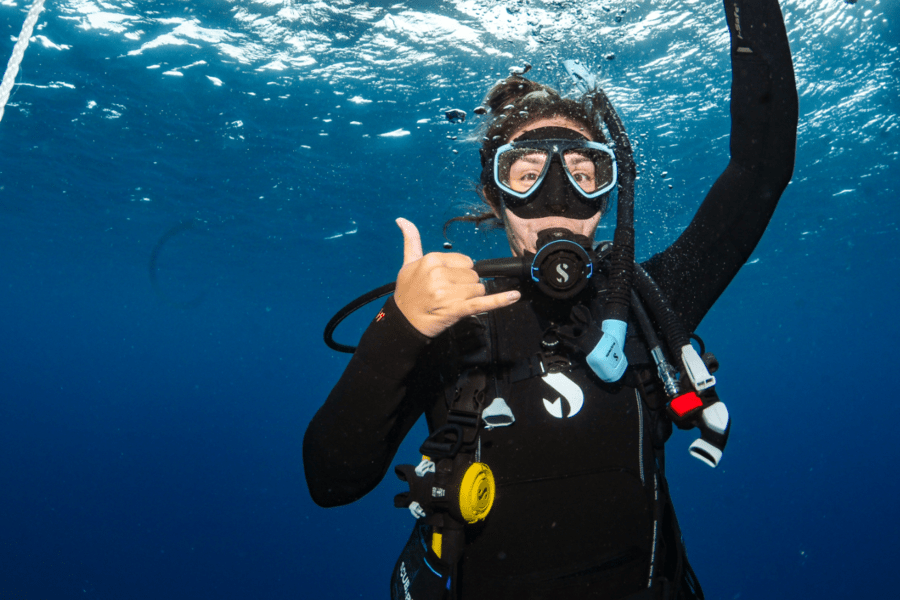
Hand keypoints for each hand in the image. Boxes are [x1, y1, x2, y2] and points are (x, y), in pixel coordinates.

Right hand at [394, 218, 520, 337]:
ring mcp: (449, 293)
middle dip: (465, 286)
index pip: (465, 261)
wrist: (404, 322)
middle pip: (473, 276)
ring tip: (451, 302)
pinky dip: (500, 300)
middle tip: (447, 294)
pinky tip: (514, 296)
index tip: (446, 281)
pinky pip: (484, 302)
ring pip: (479, 289)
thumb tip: (402, 219)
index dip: (459, 273)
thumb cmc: (407, 293)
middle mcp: (440, 275)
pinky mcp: (457, 309)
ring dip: (470, 297)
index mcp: (431, 260)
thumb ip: (411, 240)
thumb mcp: (407, 264)